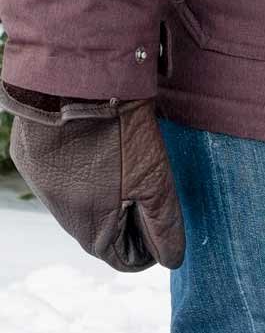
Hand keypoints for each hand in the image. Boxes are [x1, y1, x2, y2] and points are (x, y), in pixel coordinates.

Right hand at [1, 83, 184, 271]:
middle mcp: (55, 207)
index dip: (143, 251)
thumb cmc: (122, 131)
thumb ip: (164, 228)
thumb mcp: (156, 183)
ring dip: (101, 200)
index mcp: (87, 222)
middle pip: (97, 235)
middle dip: (124, 225)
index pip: (118, 259)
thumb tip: (170, 260)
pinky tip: (95, 153)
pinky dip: (78, 176)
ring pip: (76, 208)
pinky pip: (57, 180)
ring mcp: (37, 180)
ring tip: (121, 171)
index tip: (157, 232)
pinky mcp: (27, 154)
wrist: (80, 72)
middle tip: (144, 197)